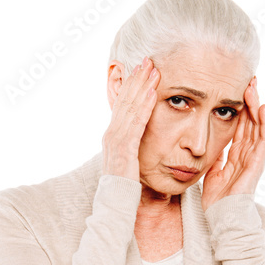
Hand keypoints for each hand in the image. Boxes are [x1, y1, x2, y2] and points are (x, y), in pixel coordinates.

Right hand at [101, 56, 158, 180]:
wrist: (115, 204)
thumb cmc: (124, 187)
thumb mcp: (128, 162)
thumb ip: (132, 148)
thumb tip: (140, 140)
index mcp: (113, 136)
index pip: (123, 105)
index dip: (132, 86)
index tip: (141, 71)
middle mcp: (112, 134)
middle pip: (125, 101)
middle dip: (136, 79)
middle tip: (147, 60)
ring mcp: (116, 140)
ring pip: (130, 107)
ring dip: (142, 86)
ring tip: (152, 69)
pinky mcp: (125, 148)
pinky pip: (136, 123)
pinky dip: (144, 106)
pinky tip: (153, 93)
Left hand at [201, 76, 264, 209]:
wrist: (221, 217)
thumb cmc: (217, 201)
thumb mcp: (212, 173)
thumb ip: (216, 158)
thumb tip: (214, 145)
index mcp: (237, 156)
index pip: (240, 127)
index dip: (239, 109)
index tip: (235, 90)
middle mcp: (247, 154)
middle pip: (251, 122)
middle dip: (249, 101)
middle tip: (247, 80)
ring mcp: (254, 158)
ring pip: (258, 126)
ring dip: (256, 105)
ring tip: (253, 86)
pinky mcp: (257, 163)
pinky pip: (263, 139)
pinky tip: (263, 107)